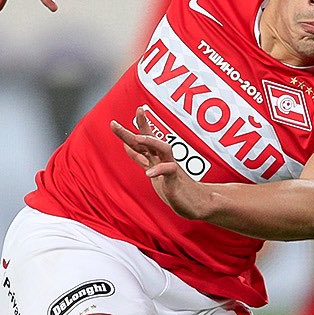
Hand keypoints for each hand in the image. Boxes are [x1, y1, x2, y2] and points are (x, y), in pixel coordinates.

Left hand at [108, 106, 212, 220]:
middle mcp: (164, 159)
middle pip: (151, 139)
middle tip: (137, 111)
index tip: (116, 121)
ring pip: (163, 148)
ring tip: (136, 137)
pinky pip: (169, 171)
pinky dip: (159, 170)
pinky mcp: (176, 181)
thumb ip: (140, 158)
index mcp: (157, 158)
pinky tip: (149, 173)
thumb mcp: (153, 170)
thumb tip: (126, 145)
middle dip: (142, 125)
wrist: (198, 203)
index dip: (132, 129)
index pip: (144, 139)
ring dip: (151, 141)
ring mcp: (172, 168)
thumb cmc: (176, 187)